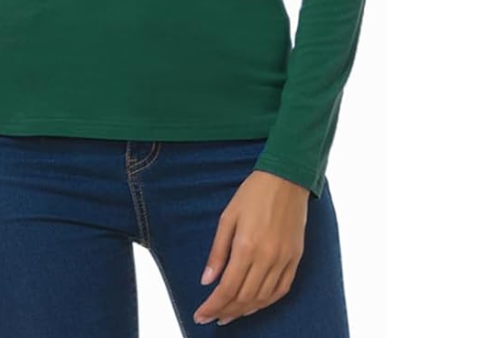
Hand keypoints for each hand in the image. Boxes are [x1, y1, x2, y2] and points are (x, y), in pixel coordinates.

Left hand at [192, 171, 308, 325]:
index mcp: (246, 246)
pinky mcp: (296, 258)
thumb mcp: (228, 217)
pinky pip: (281, 290)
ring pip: (263, 298)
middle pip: (244, 297)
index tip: (200, 315)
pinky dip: (266, 302)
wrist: (286, 178)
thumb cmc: (253, 193)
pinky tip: (254, 305)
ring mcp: (284, 260)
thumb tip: (207, 280)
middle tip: (212, 317)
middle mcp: (267, 258)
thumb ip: (217, 251)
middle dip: (225, 311)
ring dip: (244, 310)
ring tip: (229, 315)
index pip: (227, 288)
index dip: (212, 306)